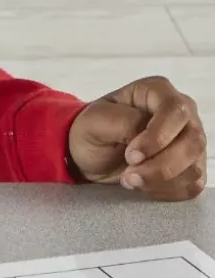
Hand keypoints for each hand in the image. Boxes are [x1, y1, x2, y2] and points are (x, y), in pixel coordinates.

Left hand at [68, 76, 206, 200]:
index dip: (158, 136)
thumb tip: (146, 133)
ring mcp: (189, 141)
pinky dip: (166, 191)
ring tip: (129, 179)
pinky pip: (191, 186)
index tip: (131, 155)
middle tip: (129, 174)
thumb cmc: (93, 129)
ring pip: (193, 166)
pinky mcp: (191, 168)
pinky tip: (143, 186)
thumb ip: (123, 121)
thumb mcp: (96, 119)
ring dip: (160, 180)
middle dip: (160, 165)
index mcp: (157, 91)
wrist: (90, 154)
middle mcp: (181, 114)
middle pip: (192, 141)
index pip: (175, 110)